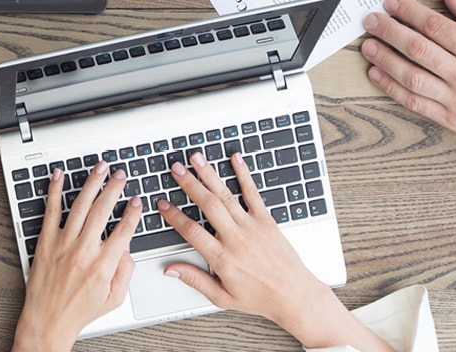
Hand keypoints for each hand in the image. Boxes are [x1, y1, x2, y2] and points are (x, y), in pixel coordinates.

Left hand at [11, 161, 142, 351]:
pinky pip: (51, 211)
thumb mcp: (114, 298)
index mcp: (103, 265)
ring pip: (80, 205)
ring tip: (101, 167)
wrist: (47, 323)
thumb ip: (126, 271)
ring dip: (92, 182)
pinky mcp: (46, 242)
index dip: (133, 212)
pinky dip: (55, 191)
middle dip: (114, 188)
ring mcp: (63, 244)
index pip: (124, 230)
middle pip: (103, 210)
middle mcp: (83, 251)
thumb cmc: (79, 312)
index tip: (136, 200)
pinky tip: (59, 175)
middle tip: (121, 174)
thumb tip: (127, 246)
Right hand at [157, 153, 394, 351]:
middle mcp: (236, 239)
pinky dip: (243, 174)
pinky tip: (235, 159)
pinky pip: (253, 193)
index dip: (174, 216)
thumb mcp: (221, 297)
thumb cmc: (259, 297)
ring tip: (196, 158)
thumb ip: (195, 279)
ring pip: (226, 195)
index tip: (162, 204)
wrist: (293, 295)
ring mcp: (252, 227)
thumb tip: (170, 269)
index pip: (191, 232)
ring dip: (210, 174)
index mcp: (223, 258)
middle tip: (176, 169)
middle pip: (207, 205)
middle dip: (189, 184)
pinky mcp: (266, 220)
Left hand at [361, 0, 455, 149]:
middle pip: (417, 48)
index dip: (409, 12)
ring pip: (410, 76)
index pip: (434, 26)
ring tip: (367, 46)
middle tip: (371, 20)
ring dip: (385, 59)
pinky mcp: (450, 119)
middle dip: (389, 31)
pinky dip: (391, 88)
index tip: (392, 3)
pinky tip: (377, 75)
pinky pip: (414, 102)